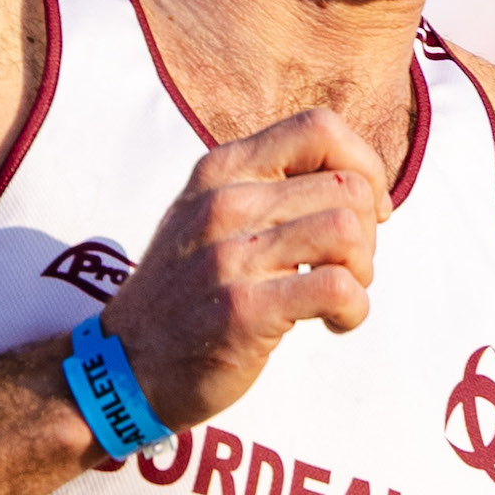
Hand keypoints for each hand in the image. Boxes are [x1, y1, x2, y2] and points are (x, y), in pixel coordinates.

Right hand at [104, 111, 390, 430]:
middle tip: (346, 268)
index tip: (366, 209)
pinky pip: (338, 288)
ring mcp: (230, 256)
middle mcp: (223, 203)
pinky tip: (333, 323)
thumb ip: (268, 187)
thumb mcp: (209, 216)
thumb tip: (360, 182)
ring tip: (339, 296)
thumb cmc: (186, 293)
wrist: (126, 365)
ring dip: (362, 271)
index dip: (363, 165)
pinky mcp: (244, 309)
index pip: (319, 129)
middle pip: (347, 187)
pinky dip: (354, 310)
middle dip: (368, 233)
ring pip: (348, 231)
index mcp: (221, 171)